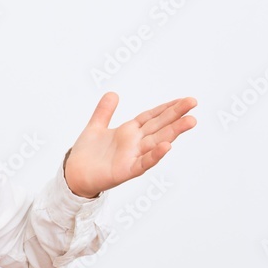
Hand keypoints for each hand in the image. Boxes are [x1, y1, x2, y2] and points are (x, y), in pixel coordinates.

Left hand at [64, 92, 196, 198]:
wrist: (74, 174)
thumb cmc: (86, 154)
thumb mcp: (95, 127)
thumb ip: (104, 111)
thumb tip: (112, 93)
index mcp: (129, 131)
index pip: (152, 116)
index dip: (167, 107)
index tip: (185, 100)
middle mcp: (134, 143)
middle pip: (159, 126)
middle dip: (176, 115)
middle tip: (193, 103)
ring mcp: (132, 156)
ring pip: (156, 141)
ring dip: (173, 132)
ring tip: (190, 121)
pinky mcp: (126, 170)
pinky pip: (143, 162)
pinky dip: (155, 155)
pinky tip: (167, 146)